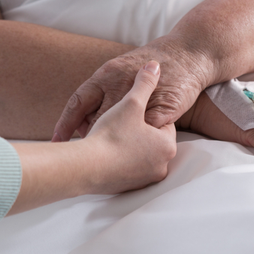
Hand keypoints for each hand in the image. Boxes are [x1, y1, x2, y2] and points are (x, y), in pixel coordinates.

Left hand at [53, 36, 209, 141]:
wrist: (190, 54)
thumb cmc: (153, 64)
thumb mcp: (120, 70)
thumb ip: (101, 91)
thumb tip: (81, 116)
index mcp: (106, 74)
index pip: (78, 102)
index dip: (65, 123)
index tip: (57, 141)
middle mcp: (120, 84)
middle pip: (97, 120)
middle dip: (90, 137)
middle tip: (82, 152)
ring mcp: (142, 99)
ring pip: (120, 129)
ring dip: (113, 143)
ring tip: (107, 154)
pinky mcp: (162, 111)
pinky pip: (145, 133)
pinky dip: (137, 142)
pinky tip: (133, 152)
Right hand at [84, 60, 177, 192]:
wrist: (85, 168)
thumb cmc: (112, 135)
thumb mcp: (130, 103)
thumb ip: (144, 83)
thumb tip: (154, 65)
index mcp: (167, 145)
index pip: (162, 124)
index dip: (144, 115)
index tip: (131, 112)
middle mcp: (161, 166)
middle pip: (149, 141)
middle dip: (136, 131)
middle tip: (119, 123)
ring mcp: (145, 180)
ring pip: (137, 156)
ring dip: (126, 146)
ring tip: (110, 136)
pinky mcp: (127, 188)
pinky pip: (126, 170)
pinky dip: (118, 161)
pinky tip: (104, 152)